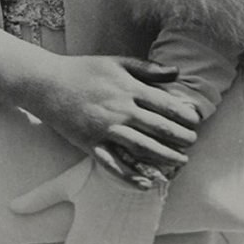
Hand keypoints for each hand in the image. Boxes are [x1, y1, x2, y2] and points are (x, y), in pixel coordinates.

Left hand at [11, 156, 168, 243]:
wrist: (136, 164)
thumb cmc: (97, 172)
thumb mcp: (66, 182)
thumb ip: (39, 198)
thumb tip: (11, 207)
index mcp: (84, 236)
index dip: (75, 234)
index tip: (80, 216)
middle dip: (94, 234)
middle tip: (97, 207)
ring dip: (113, 235)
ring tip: (113, 207)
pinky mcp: (144, 241)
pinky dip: (131, 235)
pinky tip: (128, 213)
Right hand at [23, 54, 199, 184]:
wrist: (48, 83)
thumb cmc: (83, 70)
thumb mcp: (116, 62)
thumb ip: (147, 68)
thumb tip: (176, 72)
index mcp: (128, 88)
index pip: (165, 104)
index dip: (184, 116)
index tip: (195, 122)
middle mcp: (120, 109)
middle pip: (158, 128)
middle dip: (181, 139)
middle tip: (192, 144)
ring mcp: (105, 128)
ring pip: (142, 148)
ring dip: (165, 158)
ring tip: (180, 162)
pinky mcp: (91, 144)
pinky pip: (114, 164)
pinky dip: (132, 175)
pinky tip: (147, 182)